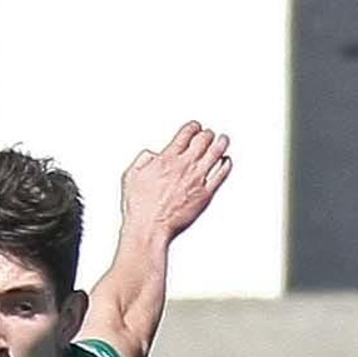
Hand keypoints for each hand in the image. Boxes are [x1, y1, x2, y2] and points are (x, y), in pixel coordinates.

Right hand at [120, 122, 231, 241]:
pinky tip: (226, 161)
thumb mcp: (131, 176)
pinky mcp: (205, 194)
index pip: (186, 133)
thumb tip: (151, 155)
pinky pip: (221, 174)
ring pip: (216, 152)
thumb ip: (143, 160)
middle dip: (207, 134)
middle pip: (203, 139)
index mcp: (167, 158)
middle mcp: (185, 165)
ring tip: (223, 140)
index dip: (192, 127)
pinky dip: (225, 164)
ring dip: (220, 143)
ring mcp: (197, 179)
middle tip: (208, 134)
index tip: (194, 127)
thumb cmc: (139, 209)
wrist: (149, 229)